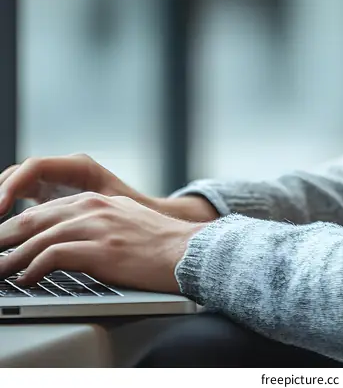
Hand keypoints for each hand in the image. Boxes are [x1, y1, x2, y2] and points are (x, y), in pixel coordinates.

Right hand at [0, 154, 151, 216]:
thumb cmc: (134, 214)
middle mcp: (63, 169)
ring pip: (17, 183)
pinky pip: (21, 195)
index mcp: (78, 167)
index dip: (13, 186)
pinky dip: (7, 207)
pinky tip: (3, 228)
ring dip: (1, 199)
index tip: (1, 209)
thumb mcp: (108, 211)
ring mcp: (54, 180)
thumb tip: (58, 230)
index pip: (34, 167)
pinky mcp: (49, 195)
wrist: (149, 217)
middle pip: (20, 173)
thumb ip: (84, 214)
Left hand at [0, 192, 207, 292]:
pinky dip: (34, 268)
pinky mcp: (101, 248)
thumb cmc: (158, 244)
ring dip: (10, 257)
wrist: (187, 250)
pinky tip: (25, 280)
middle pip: (33, 219)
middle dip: (3, 237)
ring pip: (38, 237)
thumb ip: (93, 223)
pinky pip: (55, 255)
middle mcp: (92, 207)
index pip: (42, 209)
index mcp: (95, 199)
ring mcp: (96, 226)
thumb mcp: (122, 222)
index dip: (14, 225)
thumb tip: (62, 243)